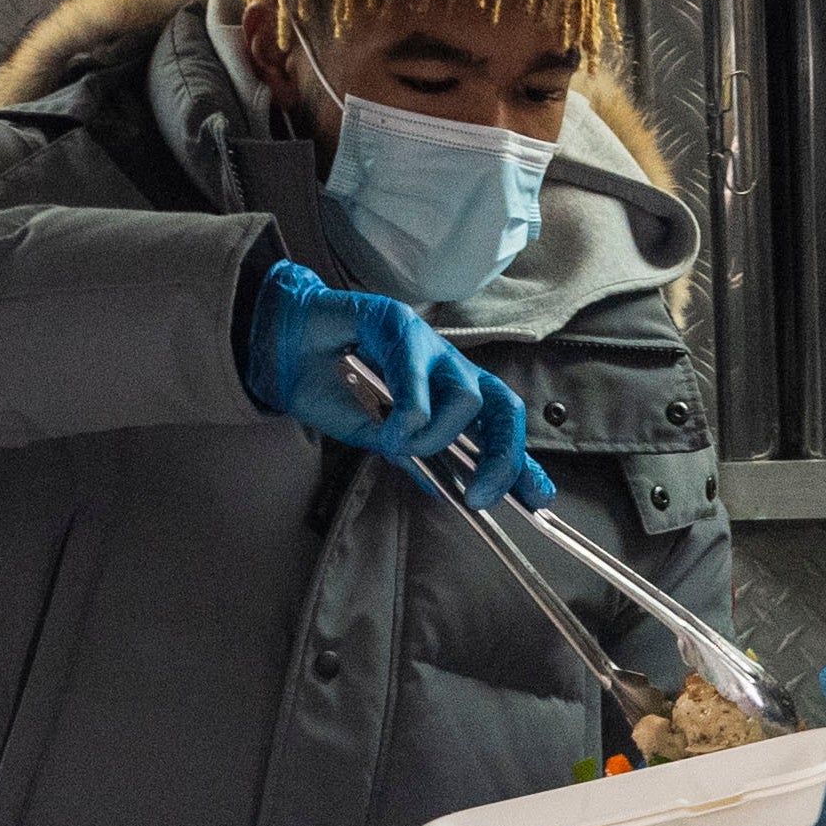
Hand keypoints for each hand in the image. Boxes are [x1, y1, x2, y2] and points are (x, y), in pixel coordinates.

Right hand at [240, 258, 554, 507]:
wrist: (286, 353)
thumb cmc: (334, 390)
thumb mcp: (378, 438)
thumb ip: (414, 458)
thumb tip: (447, 490)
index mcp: (450, 396)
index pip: (499, 428)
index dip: (521, 464)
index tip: (538, 500)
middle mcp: (450, 371)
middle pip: (503, 408)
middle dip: (502, 457)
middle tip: (479, 494)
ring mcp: (430, 347)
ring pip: (467, 397)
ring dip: (436, 437)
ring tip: (398, 443)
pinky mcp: (402, 325)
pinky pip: (420, 378)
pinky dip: (408, 414)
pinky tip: (386, 428)